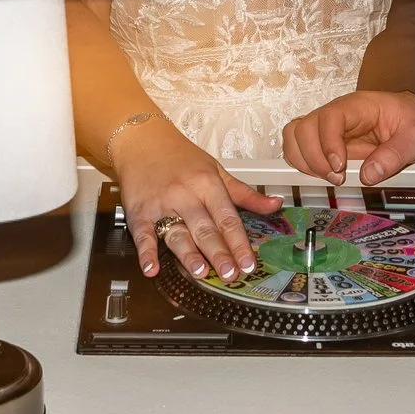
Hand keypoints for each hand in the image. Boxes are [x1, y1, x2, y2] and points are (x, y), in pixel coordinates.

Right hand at [111, 118, 279, 281]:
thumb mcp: (216, 170)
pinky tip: (151, 268)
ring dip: (188, 253)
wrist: (141, 140)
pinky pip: (143, 234)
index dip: (239, 243)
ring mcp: (161, 203)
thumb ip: (245, 194)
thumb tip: (275, 205)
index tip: (248, 263)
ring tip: (200, 271)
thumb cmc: (181, 158)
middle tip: (229, 274)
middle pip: (205, 228)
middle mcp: (186, 194)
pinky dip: (146, 252)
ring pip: (177, 232)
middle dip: (218, 252)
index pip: (227, 218)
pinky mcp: (139, 211)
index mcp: (208, 184)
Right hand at [280, 90, 414, 185]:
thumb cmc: (411, 121)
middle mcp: (335, 114)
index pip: (330, 117)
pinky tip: (322, 176)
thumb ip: (396, 155)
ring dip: (303, 162)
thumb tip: (368, 175)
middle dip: (313, 158)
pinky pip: (298, 147)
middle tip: (337, 178)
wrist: (410, 117)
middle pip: (303, 127)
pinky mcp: (322, 140)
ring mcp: (325, 126)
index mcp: (358, 107)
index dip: (328, 143)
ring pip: (294, 136)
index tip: (340, 167)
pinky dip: (302, 164)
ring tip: (328, 178)